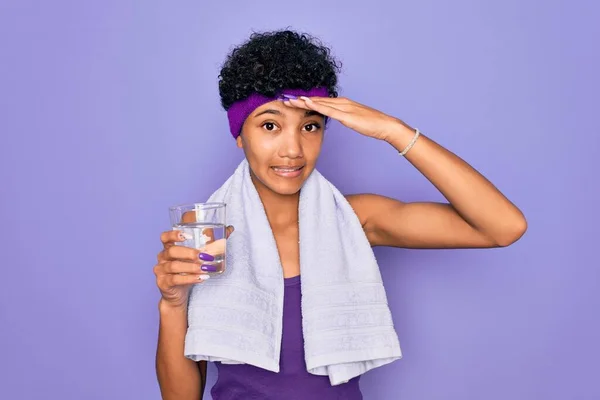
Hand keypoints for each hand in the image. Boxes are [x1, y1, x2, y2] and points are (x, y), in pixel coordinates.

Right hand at [154, 225, 233, 308]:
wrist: (178, 294)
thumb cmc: (188, 271)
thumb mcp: (197, 258)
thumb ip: (213, 243)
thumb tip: (230, 228)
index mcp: (169, 248)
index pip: (165, 237)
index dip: (174, 235)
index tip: (187, 236)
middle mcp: (163, 257)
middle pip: (172, 251)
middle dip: (189, 253)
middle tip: (203, 256)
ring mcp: (161, 270)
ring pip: (174, 266)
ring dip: (191, 267)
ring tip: (204, 269)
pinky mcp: (163, 283)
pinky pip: (175, 280)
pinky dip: (189, 278)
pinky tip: (201, 278)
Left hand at [283, 96, 407, 140]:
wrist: (386, 125)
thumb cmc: (372, 125)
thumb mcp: (354, 121)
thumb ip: (344, 118)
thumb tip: (335, 119)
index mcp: (342, 104)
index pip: (320, 102)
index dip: (305, 101)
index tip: (292, 101)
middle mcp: (341, 102)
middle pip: (316, 100)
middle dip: (299, 99)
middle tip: (284, 98)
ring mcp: (343, 107)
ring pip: (318, 102)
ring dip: (303, 100)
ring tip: (288, 99)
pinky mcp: (346, 114)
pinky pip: (327, 109)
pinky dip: (315, 105)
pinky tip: (305, 102)